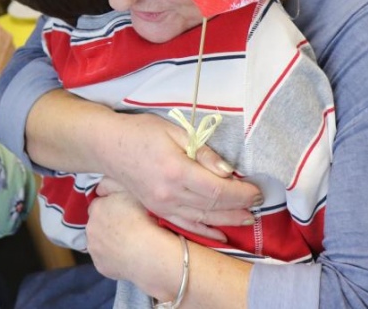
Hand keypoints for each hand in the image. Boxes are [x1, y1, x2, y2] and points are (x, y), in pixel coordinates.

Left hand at [86, 192, 178, 297]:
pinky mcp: (100, 266)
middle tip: (128, 226)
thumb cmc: (147, 218)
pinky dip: (113, 257)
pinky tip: (128, 255)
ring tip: (129, 242)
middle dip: (108, 224)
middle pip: (97, 223)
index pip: (99, 204)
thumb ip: (112, 184)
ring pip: (99, 242)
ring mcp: (94, 249)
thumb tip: (101, 186)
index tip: (124, 212)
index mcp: (97, 208)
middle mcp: (90, 228)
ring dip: (108, 241)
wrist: (152, 253)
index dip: (112, 207)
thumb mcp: (132, 190)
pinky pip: (105, 259)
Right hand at [98, 113, 261, 240]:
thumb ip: (203, 152)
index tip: (256, 190)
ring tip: (249, 219)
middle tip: (259, 204)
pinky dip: (205, 231)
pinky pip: (185, 225)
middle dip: (240, 207)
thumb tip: (228, 171)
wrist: (108, 147)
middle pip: (213, 207)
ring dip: (228, 221)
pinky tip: (221, 235)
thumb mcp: (175, 131)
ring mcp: (162, 205)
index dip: (241, 193)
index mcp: (177, 170)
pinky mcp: (157, 209)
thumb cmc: (142, 132)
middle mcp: (169, 193)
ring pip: (202, 219)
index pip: (218, 190)